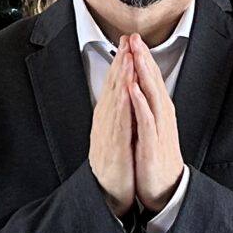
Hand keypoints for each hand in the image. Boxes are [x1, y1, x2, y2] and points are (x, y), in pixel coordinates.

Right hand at [90, 51, 137, 218]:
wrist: (107, 193)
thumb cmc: (114, 166)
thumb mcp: (115, 136)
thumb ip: (117, 116)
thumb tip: (123, 97)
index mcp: (108, 119)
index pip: (114, 85)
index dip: (120, 63)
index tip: (127, 44)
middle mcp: (105, 122)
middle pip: (112, 87)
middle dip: (121, 61)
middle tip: (127, 39)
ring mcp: (107, 133)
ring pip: (114, 99)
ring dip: (120, 77)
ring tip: (127, 56)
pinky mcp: (112, 146)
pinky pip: (118, 122)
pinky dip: (122, 104)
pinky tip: (126, 90)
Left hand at [125, 36, 184, 213]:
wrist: (166, 190)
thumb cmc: (156, 159)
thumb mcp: (152, 129)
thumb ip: (147, 109)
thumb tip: (140, 89)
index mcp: (160, 112)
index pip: (151, 80)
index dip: (143, 58)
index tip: (133, 39)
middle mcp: (162, 116)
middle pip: (153, 82)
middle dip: (143, 58)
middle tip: (134, 37)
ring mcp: (158, 129)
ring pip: (152, 96)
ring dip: (143, 74)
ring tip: (136, 54)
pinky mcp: (153, 144)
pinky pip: (146, 120)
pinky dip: (140, 103)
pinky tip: (133, 89)